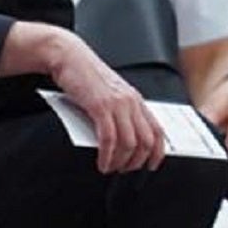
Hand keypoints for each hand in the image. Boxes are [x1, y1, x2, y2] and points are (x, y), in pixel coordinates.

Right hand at [46, 31, 165, 173]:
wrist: (70, 57)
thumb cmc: (87, 77)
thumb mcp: (110, 96)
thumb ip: (119, 115)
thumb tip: (123, 143)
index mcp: (136, 99)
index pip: (157, 130)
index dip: (157, 152)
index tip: (152, 165)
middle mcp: (131, 101)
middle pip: (146, 141)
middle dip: (137, 162)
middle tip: (124, 170)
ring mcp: (117, 104)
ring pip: (129, 143)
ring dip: (121, 162)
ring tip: (111, 168)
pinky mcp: (100, 106)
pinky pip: (109, 139)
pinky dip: (107, 156)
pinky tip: (102, 163)